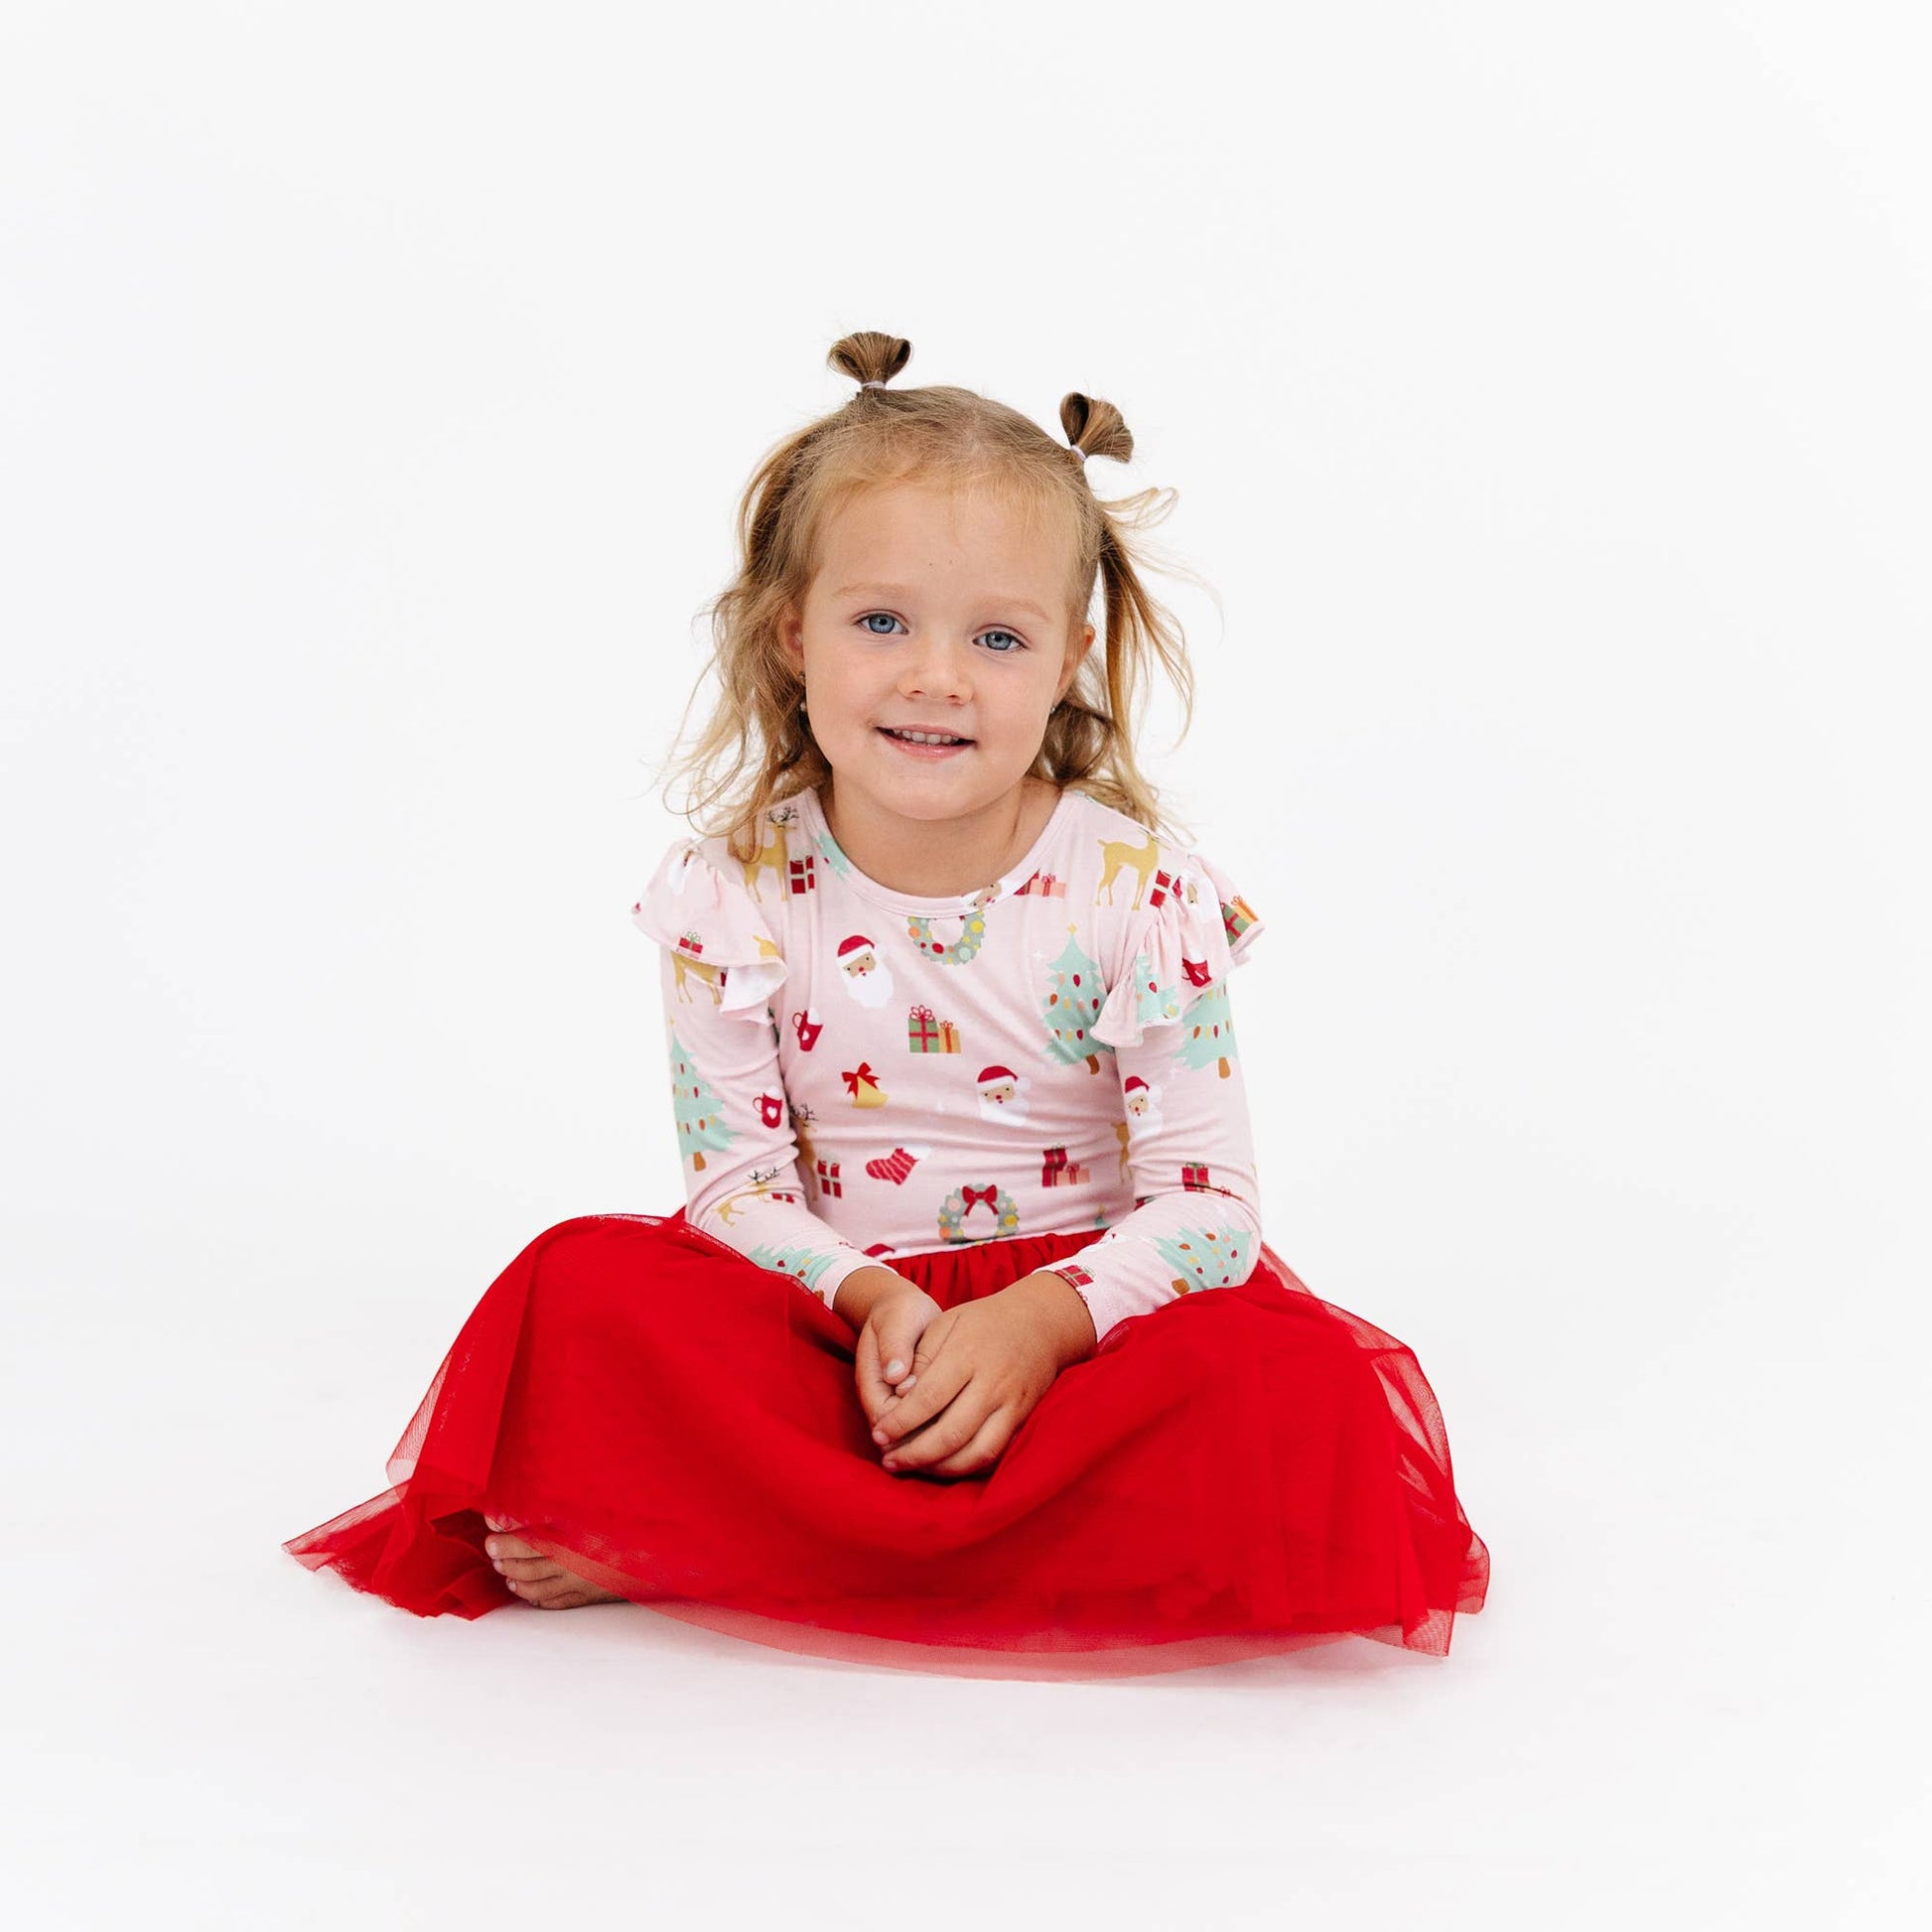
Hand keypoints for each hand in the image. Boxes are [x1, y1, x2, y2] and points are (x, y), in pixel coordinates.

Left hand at [870, 1273, 1095, 1479]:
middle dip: (915, 1454)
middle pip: (951, 1433)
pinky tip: (945, 1465)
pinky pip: (994, 1453)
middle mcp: (992, 1383)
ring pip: (976, 1452)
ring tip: (914, 1468)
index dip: (900, 1422)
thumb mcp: (947, 1322)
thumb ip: (921, 1356)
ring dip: (941, 1468)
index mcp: (967, 1355)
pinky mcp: (1022, 1419)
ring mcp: (1011, 1404)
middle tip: (889, 1461)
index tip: (879, 1434)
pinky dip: (967, 1466)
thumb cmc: (985, 1320)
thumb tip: (899, 1394)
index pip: (928, 1398)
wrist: (1042, 1323)